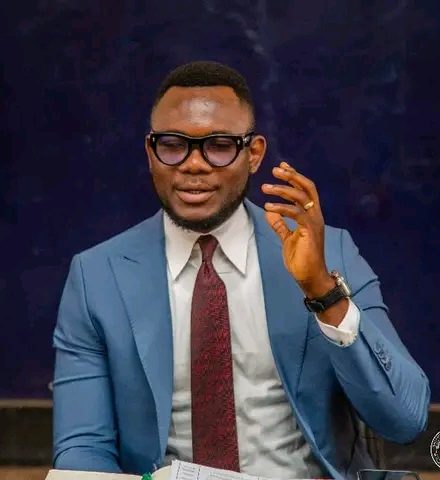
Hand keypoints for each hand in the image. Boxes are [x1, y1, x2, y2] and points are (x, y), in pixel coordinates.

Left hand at [262, 161, 333, 297]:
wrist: (310, 277)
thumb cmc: (301, 259)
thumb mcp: (287, 238)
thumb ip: (280, 225)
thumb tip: (269, 212)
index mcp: (310, 215)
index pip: (304, 190)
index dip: (294, 177)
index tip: (282, 166)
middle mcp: (315, 215)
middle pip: (306, 187)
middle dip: (291, 176)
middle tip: (275, 169)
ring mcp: (314, 222)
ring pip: (301, 197)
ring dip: (282, 189)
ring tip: (266, 187)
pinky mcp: (309, 231)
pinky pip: (296, 213)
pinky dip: (281, 208)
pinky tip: (268, 207)